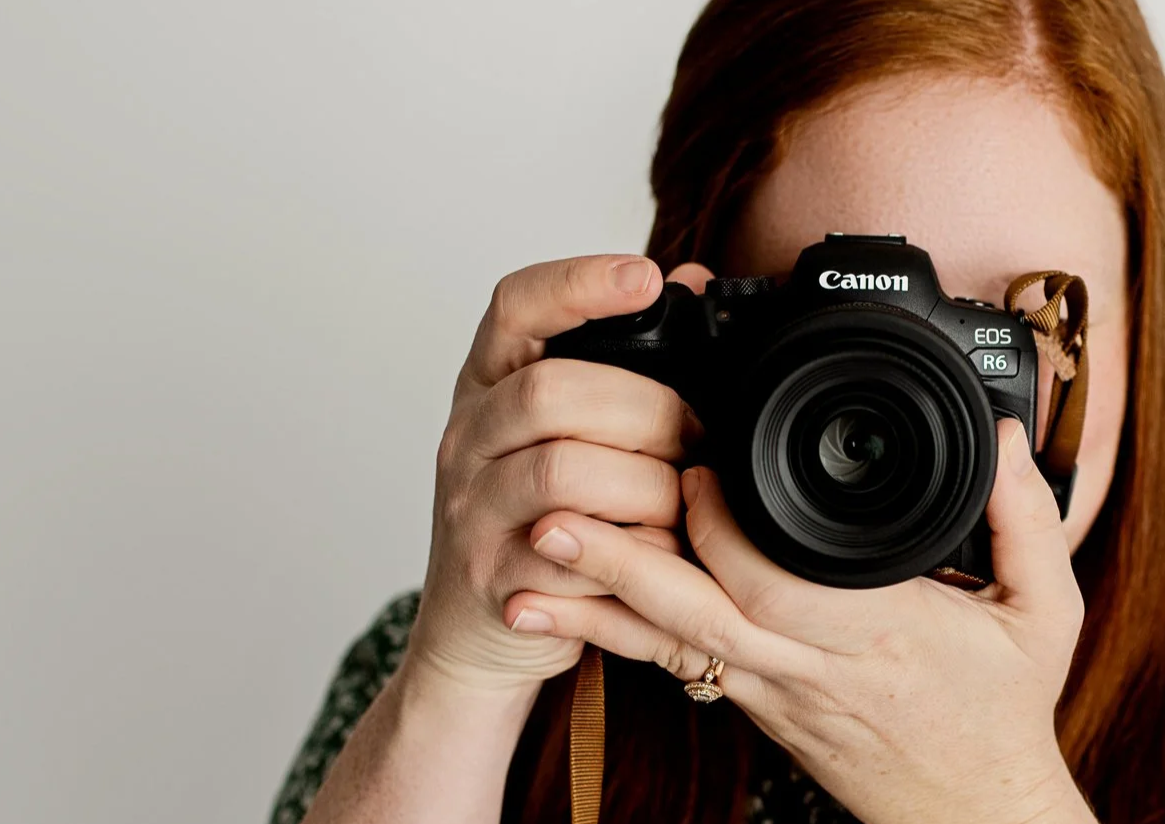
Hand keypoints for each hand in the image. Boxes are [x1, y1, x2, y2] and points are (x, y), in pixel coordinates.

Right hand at [404, 254, 709, 691]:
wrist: (474, 639)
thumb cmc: (541, 523)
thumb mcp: (569, 435)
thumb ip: (625, 366)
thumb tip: (695, 282)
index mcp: (488, 386)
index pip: (515, 308)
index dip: (577, 283)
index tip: (644, 276)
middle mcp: (467, 440)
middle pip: (550, 391)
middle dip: (645, 408)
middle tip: (698, 436)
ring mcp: (471, 510)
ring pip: (562, 471)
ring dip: (646, 486)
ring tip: (683, 502)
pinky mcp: (492, 578)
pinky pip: (571, 556)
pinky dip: (633, 554)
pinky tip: (663, 557)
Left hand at [505, 418, 1096, 823]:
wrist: (969, 813)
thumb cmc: (1003, 713)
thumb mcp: (1045, 614)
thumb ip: (1026, 521)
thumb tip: (1000, 437)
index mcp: (880, 635)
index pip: (783, 585)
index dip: (727, 533)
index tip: (695, 468)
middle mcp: (811, 666)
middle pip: (701, 614)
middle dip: (628, 561)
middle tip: (562, 507)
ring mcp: (772, 690)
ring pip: (671, 641)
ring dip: (599, 596)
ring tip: (533, 552)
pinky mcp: (752, 703)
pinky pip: (673, 663)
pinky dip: (613, 631)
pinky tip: (558, 604)